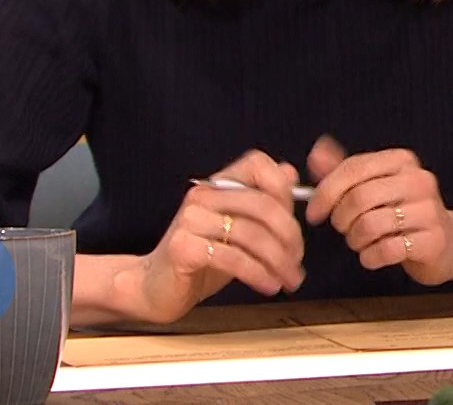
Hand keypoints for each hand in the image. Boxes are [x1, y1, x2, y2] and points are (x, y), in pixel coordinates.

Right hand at [122, 150, 306, 322]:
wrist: (154, 288)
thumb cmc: (199, 259)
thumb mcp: (237, 230)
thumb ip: (262, 204)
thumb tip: (290, 173)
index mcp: (217, 185)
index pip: (258, 164)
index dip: (283, 187)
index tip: (298, 220)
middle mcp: (202, 196)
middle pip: (263, 205)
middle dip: (290, 235)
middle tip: (297, 260)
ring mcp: (190, 220)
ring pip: (251, 234)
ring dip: (278, 261)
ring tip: (288, 279)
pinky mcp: (183, 247)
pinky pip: (232, 257)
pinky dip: (257, 273)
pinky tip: (268, 285)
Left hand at [305, 135, 452, 286]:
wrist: (446, 243)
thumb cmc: (402, 213)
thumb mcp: (374, 186)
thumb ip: (344, 171)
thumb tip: (316, 153)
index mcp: (402, 161)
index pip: (353, 168)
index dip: (325, 193)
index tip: (314, 213)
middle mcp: (419, 180)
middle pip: (358, 198)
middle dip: (340, 219)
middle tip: (344, 229)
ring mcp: (429, 210)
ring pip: (369, 225)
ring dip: (355, 240)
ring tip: (361, 242)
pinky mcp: (432, 241)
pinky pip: (385, 250)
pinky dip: (370, 257)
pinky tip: (374, 256)